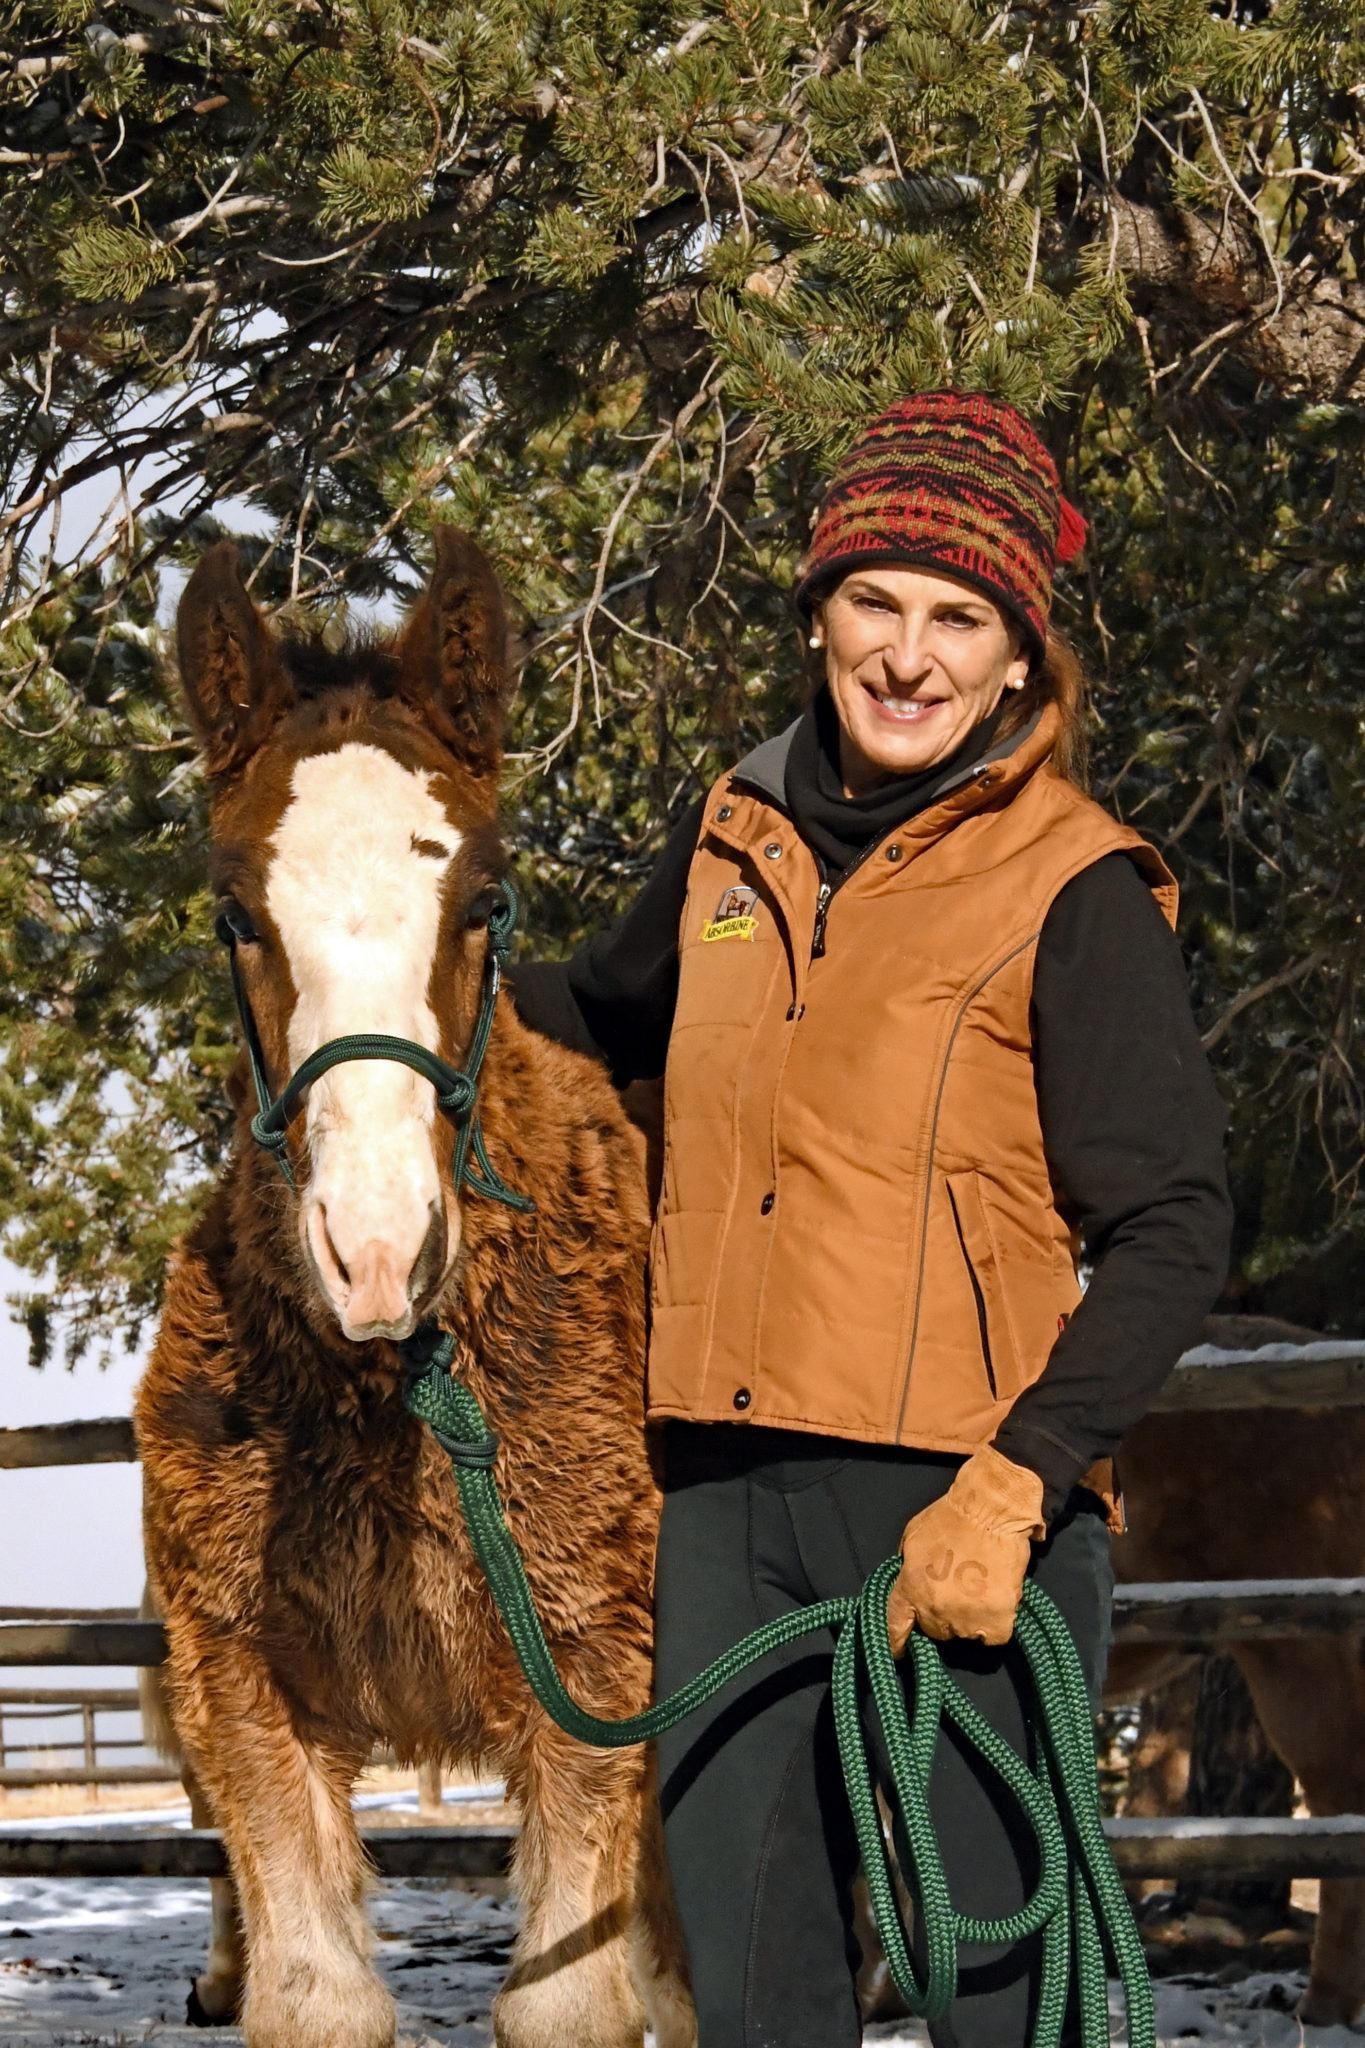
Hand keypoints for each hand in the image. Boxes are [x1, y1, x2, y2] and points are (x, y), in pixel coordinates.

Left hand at [885, 1445, 1045, 1651]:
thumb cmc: (951, 1516)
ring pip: (965, 1633)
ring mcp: (965, 1616)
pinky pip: (993, 1636)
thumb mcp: (913, 1536)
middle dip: (942, 1614)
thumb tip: (909, 1582)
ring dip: (971, 1618)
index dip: (896, 1642)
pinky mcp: (996, 1619)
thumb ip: (908, 1566)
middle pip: (935, 1630)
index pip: (896, 1626)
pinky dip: (996, 1624)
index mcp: (911, 1586)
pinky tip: (997, 1602)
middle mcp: (934, 1608)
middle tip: (957, 1589)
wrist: (991, 1509)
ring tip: (979, 1589)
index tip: (899, 1653)